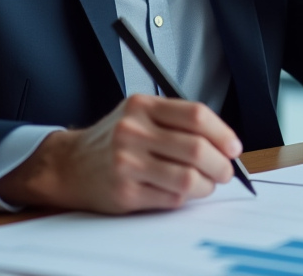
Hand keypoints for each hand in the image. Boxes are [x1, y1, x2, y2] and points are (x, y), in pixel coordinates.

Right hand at [0, 94, 241, 213]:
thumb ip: (176, 121)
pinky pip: (171, 197)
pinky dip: (184, 197)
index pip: (195, 115)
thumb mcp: (138, 115)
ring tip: (205, 184)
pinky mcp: (126, 191)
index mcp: (142, 106)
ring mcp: (128, 162)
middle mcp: (133, 131)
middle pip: (196, 148)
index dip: (222, 133)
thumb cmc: (111, 141)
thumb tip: (223, 142)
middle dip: (220, 164)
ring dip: (206, 185)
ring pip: (188, 177)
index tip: (233, 147)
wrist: (69, 165)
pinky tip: (179, 191)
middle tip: (225, 171)